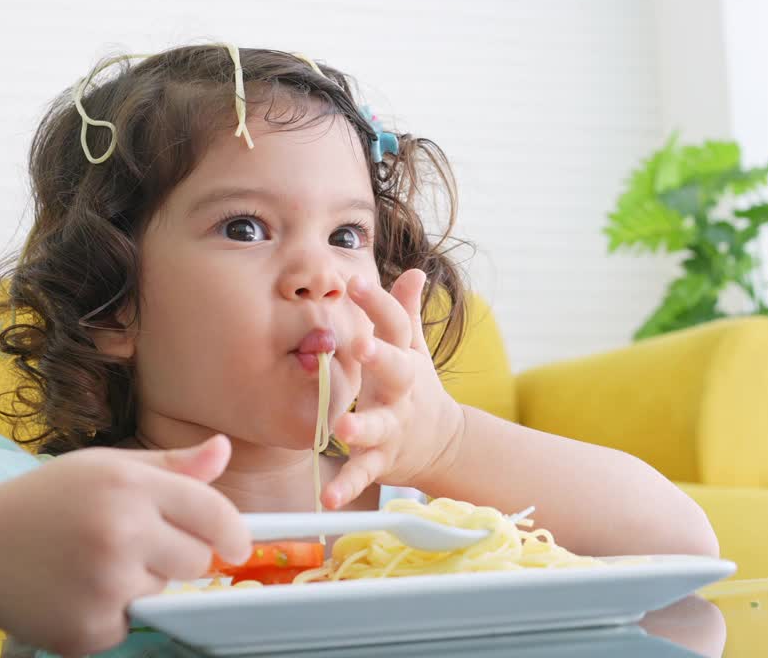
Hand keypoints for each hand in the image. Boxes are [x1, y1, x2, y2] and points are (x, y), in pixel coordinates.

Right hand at [0, 435, 250, 655]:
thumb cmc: (44, 502)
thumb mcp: (105, 467)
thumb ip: (170, 466)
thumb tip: (224, 449)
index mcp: (128, 485)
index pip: (212, 512)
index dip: (232, 532)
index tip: (237, 545)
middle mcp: (119, 532)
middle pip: (197, 560)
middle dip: (177, 555)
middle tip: (130, 545)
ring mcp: (103, 584)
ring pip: (166, 592)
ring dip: (143, 583)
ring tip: (94, 565)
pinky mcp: (89, 628)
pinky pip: (132, 623)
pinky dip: (113, 615)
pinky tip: (76, 592)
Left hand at [323, 269, 465, 508]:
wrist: (439, 442)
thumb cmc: (414, 386)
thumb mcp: (413, 349)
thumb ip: (406, 311)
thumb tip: (413, 269)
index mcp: (404, 358)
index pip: (394, 325)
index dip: (377, 302)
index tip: (355, 280)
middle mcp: (401, 391)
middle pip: (395, 371)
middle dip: (380, 359)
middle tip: (360, 346)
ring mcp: (392, 427)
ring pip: (377, 427)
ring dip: (360, 428)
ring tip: (342, 429)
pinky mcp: (381, 461)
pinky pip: (362, 474)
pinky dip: (346, 488)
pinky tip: (327, 498)